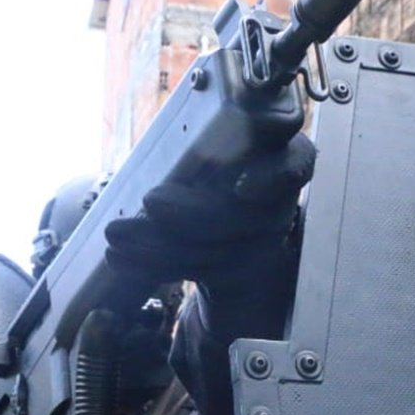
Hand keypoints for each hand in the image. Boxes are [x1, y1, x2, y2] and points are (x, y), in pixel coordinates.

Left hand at [103, 133, 315, 287]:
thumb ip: (197, 145)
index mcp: (278, 158)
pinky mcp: (231, 271)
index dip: (274, 177)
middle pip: (246, 215)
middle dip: (196, 213)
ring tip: (118, 233)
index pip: (296, 164)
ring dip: (162, 243)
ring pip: (217, 250)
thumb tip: (164, 157)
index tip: (243, 188)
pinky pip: (193, 270)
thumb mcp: (208, 144)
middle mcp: (276, 203)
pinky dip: (154, 264)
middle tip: (151, 201)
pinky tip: (121, 257)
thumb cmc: (209, 165)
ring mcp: (257, 243)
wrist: (215, 217)